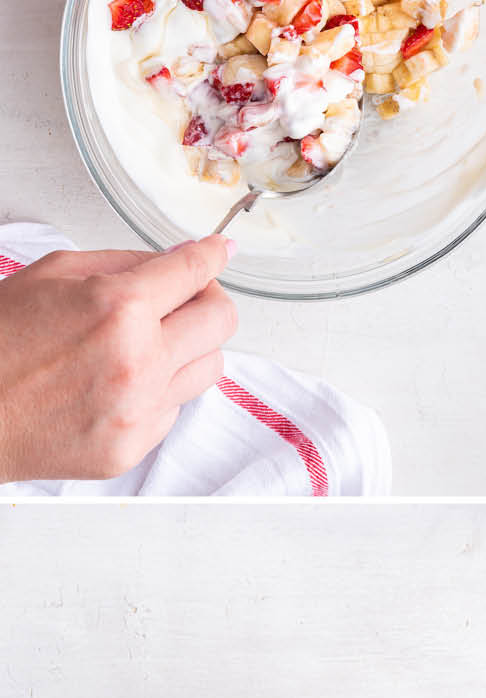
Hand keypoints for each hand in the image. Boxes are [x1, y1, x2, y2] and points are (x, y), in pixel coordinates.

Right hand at [0, 237, 237, 481]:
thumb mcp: (51, 275)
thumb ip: (123, 263)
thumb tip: (179, 257)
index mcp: (118, 309)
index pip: (194, 272)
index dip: (212, 255)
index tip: (219, 251)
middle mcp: (139, 362)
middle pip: (221, 320)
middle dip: (209, 298)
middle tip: (186, 296)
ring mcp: (140, 410)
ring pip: (211, 366)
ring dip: (191, 346)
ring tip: (151, 342)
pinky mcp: (134, 446)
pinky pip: (175, 406)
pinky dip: (159, 388)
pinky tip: (120, 381)